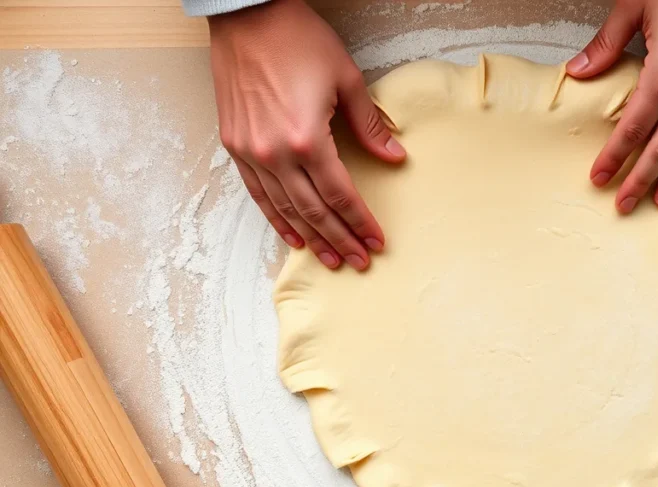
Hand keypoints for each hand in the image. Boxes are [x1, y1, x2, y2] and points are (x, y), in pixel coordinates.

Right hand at [209, 0, 405, 269]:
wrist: (246, 14)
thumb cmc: (296, 39)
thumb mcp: (345, 79)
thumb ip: (370, 125)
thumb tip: (394, 158)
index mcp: (307, 139)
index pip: (340, 195)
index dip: (360, 222)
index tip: (376, 241)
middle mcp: (275, 153)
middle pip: (314, 210)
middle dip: (340, 239)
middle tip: (358, 261)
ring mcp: (251, 152)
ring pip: (286, 209)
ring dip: (311, 237)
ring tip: (331, 259)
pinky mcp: (234, 146)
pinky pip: (258, 194)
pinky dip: (276, 218)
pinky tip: (293, 235)